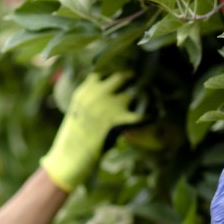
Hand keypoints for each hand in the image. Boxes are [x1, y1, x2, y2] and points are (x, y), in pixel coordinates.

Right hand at [40, 72, 141, 191]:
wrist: (69, 156)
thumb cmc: (75, 134)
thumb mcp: (78, 109)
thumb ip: (92, 96)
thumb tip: (112, 88)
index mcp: (85, 90)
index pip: (103, 69)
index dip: (117, 68)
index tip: (127, 67)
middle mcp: (96, 94)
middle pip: (121, 75)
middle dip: (133, 77)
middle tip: (142, 81)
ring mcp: (106, 106)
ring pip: (132, 91)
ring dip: (142, 95)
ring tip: (150, 97)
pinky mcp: (115, 121)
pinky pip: (139, 114)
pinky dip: (148, 116)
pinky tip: (153, 116)